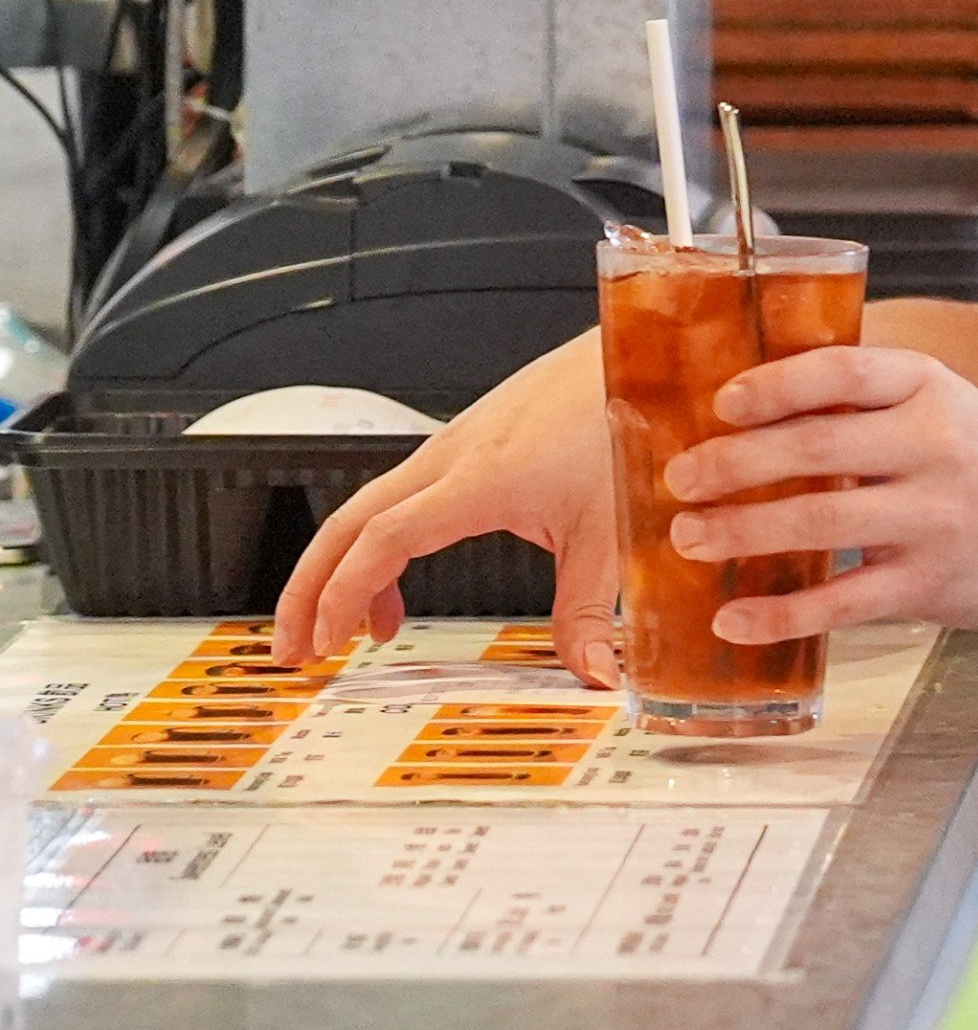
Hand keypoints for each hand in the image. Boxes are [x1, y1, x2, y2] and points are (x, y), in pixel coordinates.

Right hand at [277, 331, 621, 681]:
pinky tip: (397, 590)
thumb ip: (591, 609)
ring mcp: (452, 446)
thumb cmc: (623, 419)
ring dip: (340, 569)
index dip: (345, 593)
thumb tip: (592, 674)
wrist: (633, 355)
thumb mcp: (611, 531)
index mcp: (479, 479)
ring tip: (338, 633)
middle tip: (292, 647)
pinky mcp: (464, 444)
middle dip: (309, 588)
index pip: (383, 538)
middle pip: (348, 521)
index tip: (326, 641)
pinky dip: (379, 546)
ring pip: (368, 509)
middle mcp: (451, 456)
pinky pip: (398, 499)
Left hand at [662, 345, 977, 642]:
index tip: (722, 402)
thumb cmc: (975, 459)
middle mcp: (936, 448)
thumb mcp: (936, 403)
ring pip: (820, 522)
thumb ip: (859, 400)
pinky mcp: (928, 585)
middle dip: (735, 464)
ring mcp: (933, 519)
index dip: (777, 386)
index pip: (845, 373)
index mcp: (930, 389)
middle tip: (681, 479)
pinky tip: (733, 619)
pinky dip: (780, 615)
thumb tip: (739, 404)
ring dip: (742, 531)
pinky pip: (841, 602)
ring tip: (690, 537)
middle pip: (818, 448)